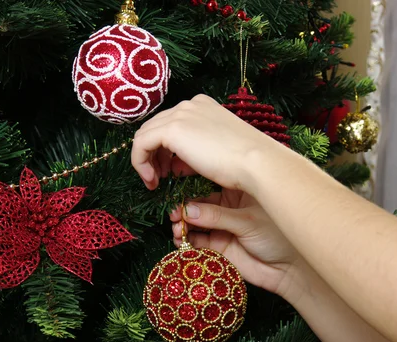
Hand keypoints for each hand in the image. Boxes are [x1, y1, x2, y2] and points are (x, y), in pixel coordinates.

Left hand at [131, 94, 283, 192]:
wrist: (256, 163)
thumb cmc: (244, 163)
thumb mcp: (214, 152)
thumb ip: (192, 152)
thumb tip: (174, 164)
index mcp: (202, 105)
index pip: (170, 123)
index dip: (162, 149)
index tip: (168, 171)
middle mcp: (190, 104)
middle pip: (155, 127)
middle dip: (152, 155)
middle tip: (158, 178)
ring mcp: (180, 114)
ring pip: (145, 135)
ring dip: (145, 160)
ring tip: (154, 181)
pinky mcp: (172, 129)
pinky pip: (141, 144)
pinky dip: (140, 163)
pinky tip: (152, 180)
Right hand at [171, 190, 308, 302]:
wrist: (291, 269)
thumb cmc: (278, 236)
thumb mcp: (246, 221)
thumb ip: (216, 216)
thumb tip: (187, 211)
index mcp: (238, 191)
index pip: (208, 183)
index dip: (190, 185)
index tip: (174, 187)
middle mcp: (227, 206)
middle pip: (197, 203)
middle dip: (183, 208)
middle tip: (173, 212)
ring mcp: (222, 226)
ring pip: (194, 222)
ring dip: (183, 224)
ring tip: (177, 227)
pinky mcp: (218, 246)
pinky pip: (196, 241)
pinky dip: (186, 240)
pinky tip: (181, 239)